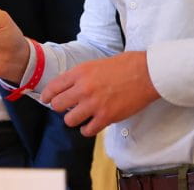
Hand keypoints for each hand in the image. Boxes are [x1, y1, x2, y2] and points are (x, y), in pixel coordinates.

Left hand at [41, 51, 159, 136]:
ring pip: (69, 120)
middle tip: (66, 108)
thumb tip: (71, 86)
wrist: (147, 73)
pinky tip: (91, 125)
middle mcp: (83, 88)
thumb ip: (83, 75)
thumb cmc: (126, 65)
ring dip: (73, 119)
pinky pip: (87, 130)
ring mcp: (94, 104)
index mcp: (80, 72)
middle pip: (57, 105)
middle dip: (60, 107)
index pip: (54, 87)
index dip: (47, 95)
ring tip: (80, 116)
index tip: (46, 99)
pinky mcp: (106, 117)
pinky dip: (87, 129)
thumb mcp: (98, 63)